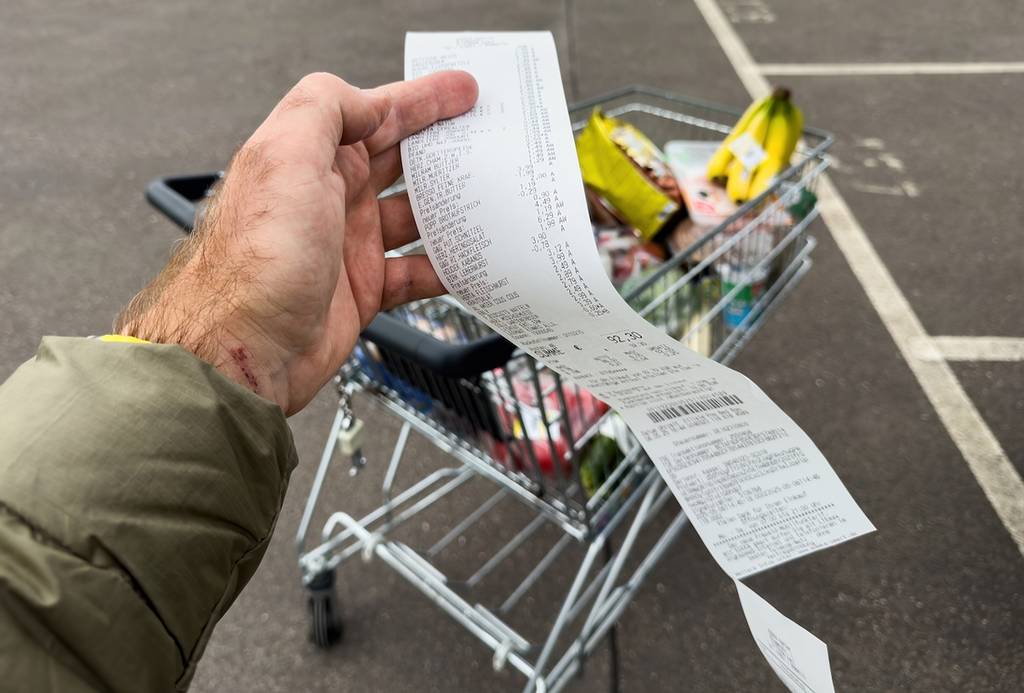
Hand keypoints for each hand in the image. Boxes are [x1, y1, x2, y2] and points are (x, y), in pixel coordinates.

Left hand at [117, 71, 477, 413]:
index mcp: (311, 157)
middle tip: (489, 139)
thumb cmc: (255, 259)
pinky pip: (416, 272)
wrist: (243, 348)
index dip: (421, 100)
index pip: (376, 115)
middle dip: (445, 147)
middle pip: (401, 161)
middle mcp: (331, 196)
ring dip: (452, 208)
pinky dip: (445, 268)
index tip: (463, 91)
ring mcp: (348, 244)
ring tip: (493, 199)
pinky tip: (470, 263)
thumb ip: (325, 108)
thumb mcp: (285, 157)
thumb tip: (369, 100)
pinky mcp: (362, 290)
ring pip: (415, 216)